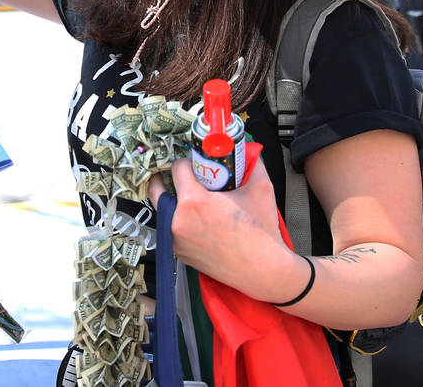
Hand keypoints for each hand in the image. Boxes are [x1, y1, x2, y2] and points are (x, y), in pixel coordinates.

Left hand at [150, 158, 294, 301]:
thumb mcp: (260, 188)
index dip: (186, 162)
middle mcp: (178, 221)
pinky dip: (179, 222)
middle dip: (165, 180)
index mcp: (194, 201)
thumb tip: (250, 151)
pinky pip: (171, 230)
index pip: (177, 169)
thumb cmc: (262, 231)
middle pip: (158, 191)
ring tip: (187, 197)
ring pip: (164, 212)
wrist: (264, 270)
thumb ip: (252, 164)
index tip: (194, 164)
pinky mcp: (179, 254)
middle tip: (176, 176)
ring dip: (172, 202)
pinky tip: (193, 218)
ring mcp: (176, 240)